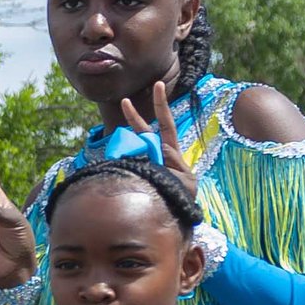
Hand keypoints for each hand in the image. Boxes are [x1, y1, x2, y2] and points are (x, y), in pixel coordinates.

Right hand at [120, 82, 202, 200]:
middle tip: (124, 102)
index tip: (158, 85)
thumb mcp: (185, 182)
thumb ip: (173, 167)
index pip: (165, 125)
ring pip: (132, 150)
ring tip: (119, 152)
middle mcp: (156, 156)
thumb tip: (153, 155)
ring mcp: (143, 165)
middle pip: (144, 132)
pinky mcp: (133, 175)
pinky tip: (118, 175)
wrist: (171, 219)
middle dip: (134, 117)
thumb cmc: (181, 199)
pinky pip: (125, 167)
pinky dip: (120, 168)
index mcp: (170, 153)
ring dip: (124, 149)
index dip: (161, 106)